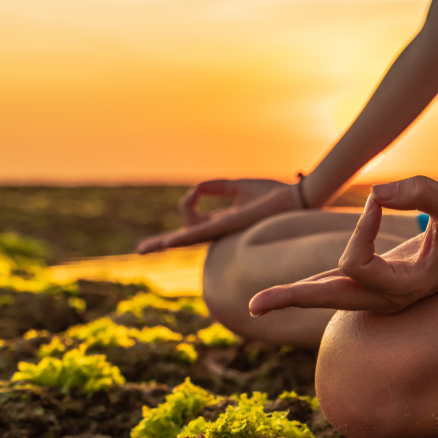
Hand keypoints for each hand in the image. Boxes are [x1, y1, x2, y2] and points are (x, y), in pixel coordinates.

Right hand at [136, 179, 299, 253]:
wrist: (295, 198)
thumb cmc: (272, 194)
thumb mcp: (239, 187)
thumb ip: (217, 187)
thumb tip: (196, 188)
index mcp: (223, 222)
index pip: (194, 224)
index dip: (187, 206)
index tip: (196, 190)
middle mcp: (221, 231)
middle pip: (185, 238)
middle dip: (163, 244)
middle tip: (142, 250)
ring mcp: (223, 231)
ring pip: (187, 239)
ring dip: (165, 243)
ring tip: (145, 249)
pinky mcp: (228, 226)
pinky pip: (200, 233)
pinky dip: (183, 236)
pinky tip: (168, 242)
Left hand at [248, 176, 437, 313]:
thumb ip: (419, 192)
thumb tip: (375, 193)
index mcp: (407, 287)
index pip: (358, 262)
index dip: (361, 227)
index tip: (380, 200)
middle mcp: (390, 297)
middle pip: (331, 299)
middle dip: (293, 298)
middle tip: (253, 306)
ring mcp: (382, 293)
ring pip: (331, 295)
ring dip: (295, 296)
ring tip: (257, 306)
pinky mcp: (378, 282)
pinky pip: (339, 285)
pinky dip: (313, 286)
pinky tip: (288, 293)